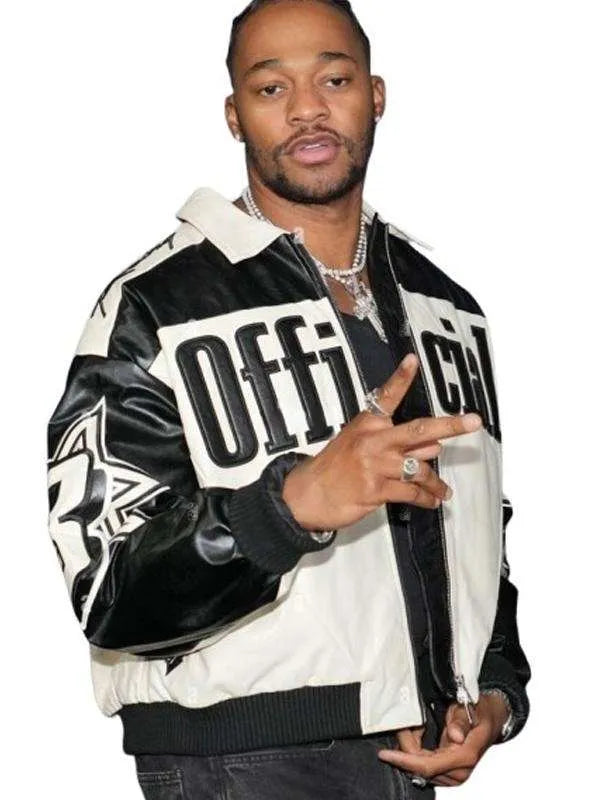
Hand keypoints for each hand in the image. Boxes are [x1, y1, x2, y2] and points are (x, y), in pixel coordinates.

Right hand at [282, 352, 481, 530]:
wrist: (307, 494)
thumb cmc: (333, 469)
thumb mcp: (359, 447)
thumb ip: (397, 444)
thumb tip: (434, 445)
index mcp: (367, 424)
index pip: (386, 397)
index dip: (401, 377)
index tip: (412, 360)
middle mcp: (373, 440)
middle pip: (419, 429)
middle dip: (450, 425)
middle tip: (474, 422)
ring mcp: (375, 465)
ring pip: (420, 469)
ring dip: (435, 482)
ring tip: (443, 491)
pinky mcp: (376, 489)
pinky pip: (411, 492)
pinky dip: (425, 498)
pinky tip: (432, 501)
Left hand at [377, 694, 509, 787]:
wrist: (492, 717)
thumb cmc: (481, 711)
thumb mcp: (470, 708)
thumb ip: (460, 722)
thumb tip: (455, 735)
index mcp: (465, 756)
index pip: (427, 766)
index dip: (404, 760)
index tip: (386, 754)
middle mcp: (460, 770)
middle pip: (420, 768)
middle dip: (405, 749)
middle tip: (402, 725)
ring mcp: (454, 774)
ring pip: (420, 768)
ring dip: (410, 750)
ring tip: (411, 727)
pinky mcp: (449, 772)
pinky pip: (425, 765)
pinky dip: (416, 751)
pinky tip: (417, 735)